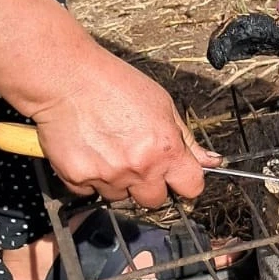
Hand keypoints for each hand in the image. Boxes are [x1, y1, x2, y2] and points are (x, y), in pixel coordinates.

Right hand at [28, 48, 220, 207]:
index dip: (187, 182)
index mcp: (166, 150)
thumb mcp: (164, 106)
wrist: (68, 79)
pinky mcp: (77, 178)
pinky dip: (91, 177)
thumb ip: (187, 139)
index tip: (181, 177)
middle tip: (140, 161)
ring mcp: (107, 176)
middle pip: (155, 200)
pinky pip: (89, 191)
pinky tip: (91, 152)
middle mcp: (139, 168)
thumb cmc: (116, 85)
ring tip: (111, 150)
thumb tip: (210, 161)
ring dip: (119, 182)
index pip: (191, 188)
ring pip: (121, 197)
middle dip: (152, 185)